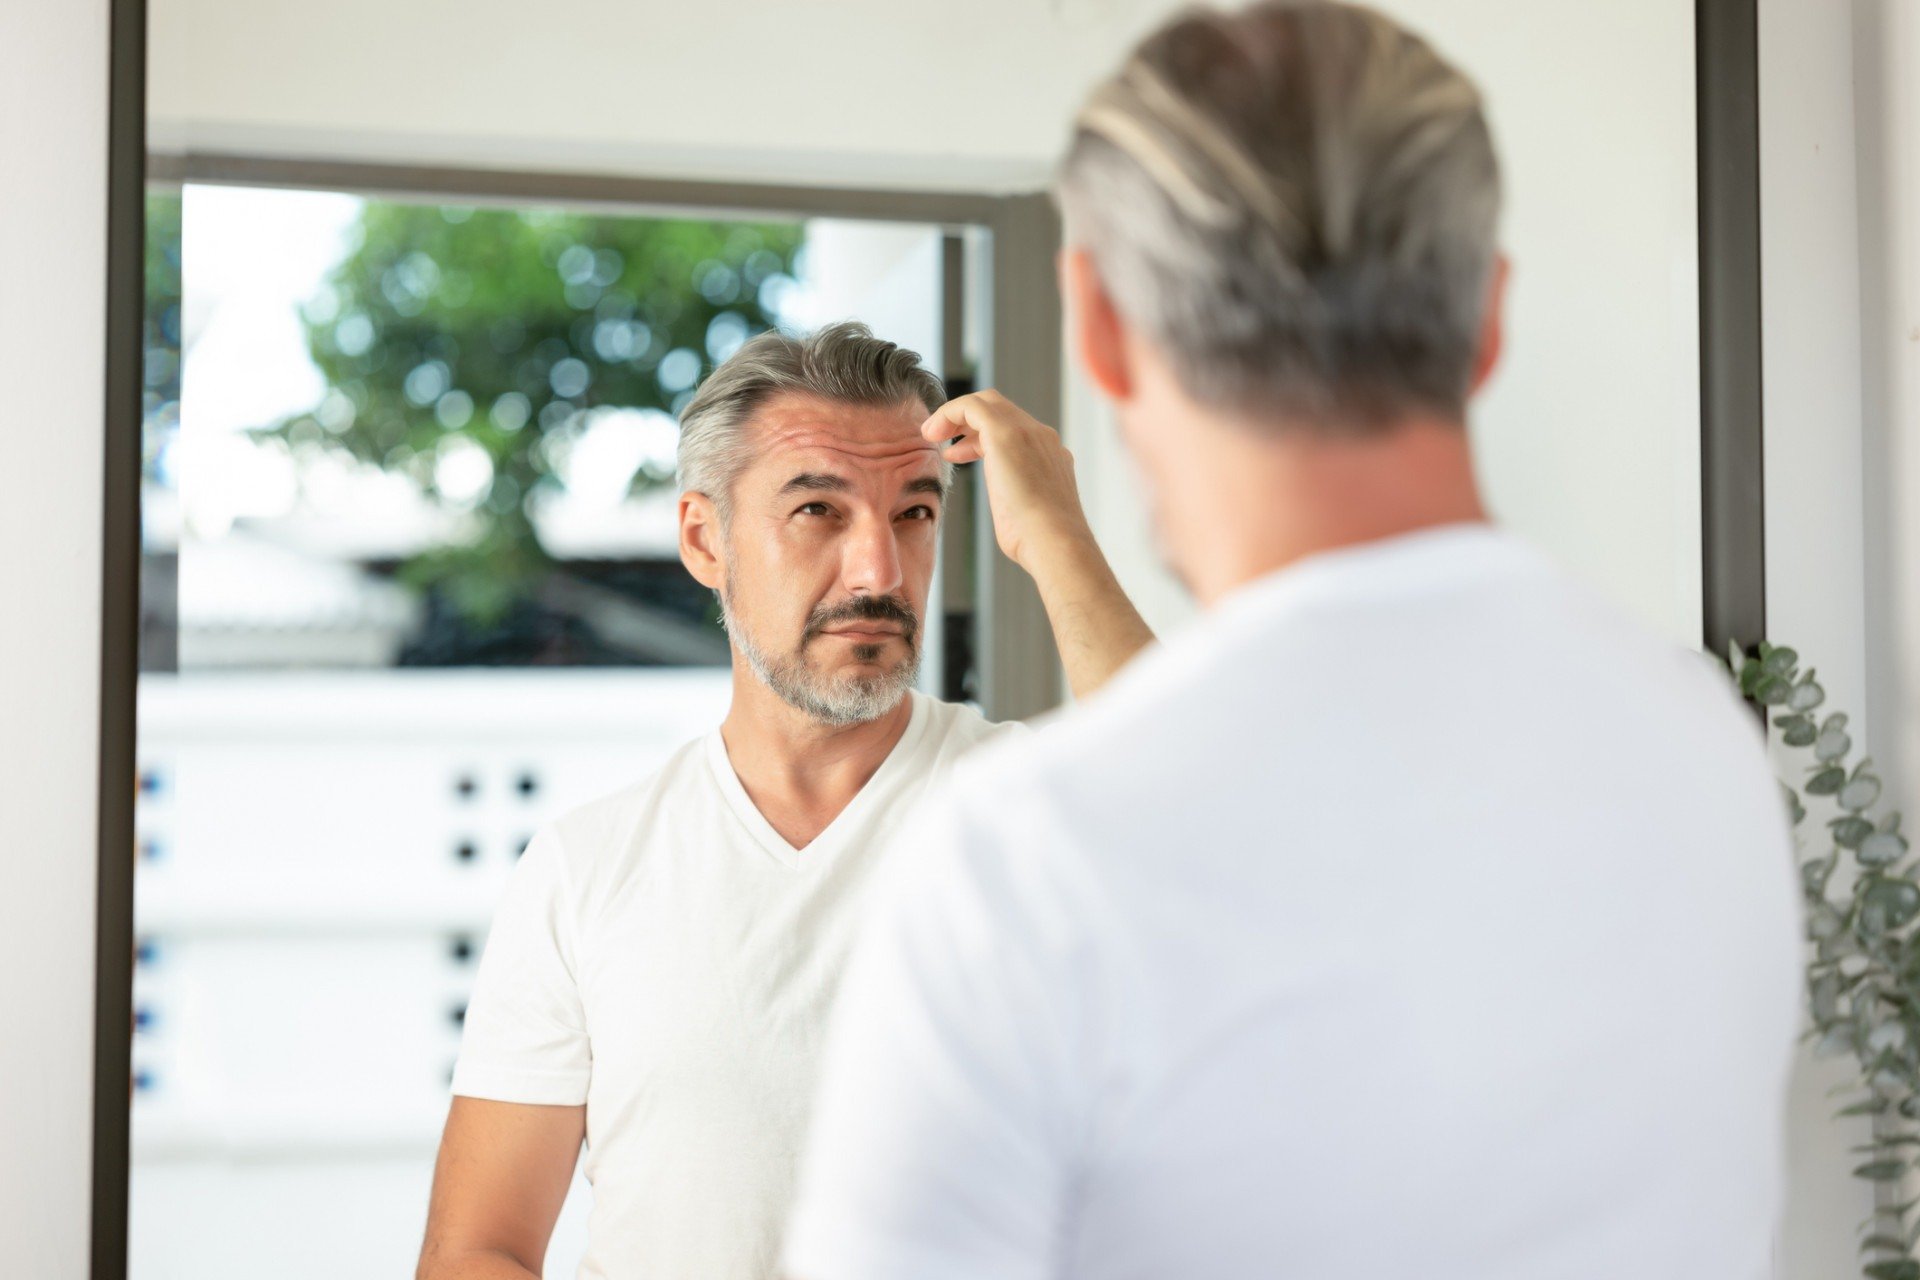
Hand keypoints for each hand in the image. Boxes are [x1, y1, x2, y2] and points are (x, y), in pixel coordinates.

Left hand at [921, 388, 1093, 572]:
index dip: (980, 438)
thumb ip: (1018, 501)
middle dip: (967, 420)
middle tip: (941, 438)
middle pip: (1000, 409)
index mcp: (1050, 456)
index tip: (957, 454)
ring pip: (987, 401)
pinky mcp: (1006, 432)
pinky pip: (971, 406)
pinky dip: (948, 413)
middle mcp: (1042, 438)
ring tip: (930, 434)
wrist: (1054, 541)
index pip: (1013, 429)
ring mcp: (1027, 431)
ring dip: (954, 415)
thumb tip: (1012, 512)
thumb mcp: (1028, 515)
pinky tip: (931, 433)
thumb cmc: (1037, 541)